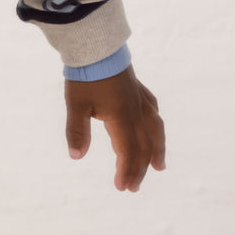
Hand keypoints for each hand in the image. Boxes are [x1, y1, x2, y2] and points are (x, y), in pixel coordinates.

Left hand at [64, 67, 165, 192]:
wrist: (97, 46)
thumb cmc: (85, 76)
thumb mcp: (76, 105)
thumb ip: (77, 131)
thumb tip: (76, 156)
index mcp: (122, 118)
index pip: (127, 152)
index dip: (126, 171)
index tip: (122, 188)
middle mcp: (136, 112)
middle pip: (143, 146)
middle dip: (139, 169)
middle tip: (133, 187)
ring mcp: (140, 100)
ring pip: (155, 130)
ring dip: (156, 151)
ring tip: (158, 167)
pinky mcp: (138, 90)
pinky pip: (153, 113)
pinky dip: (155, 127)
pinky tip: (155, 129)